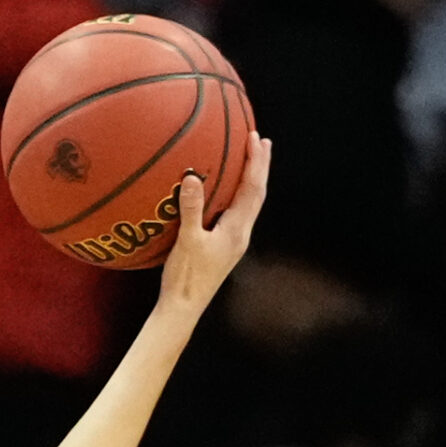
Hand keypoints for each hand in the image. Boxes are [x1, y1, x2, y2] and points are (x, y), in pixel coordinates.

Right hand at [158, 133, 270, 316]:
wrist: (183, 308)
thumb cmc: (185, 278)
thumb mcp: (186, 241)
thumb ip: (191, 209)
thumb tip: (192, 177)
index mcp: (237, 230)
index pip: (252, 189)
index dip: (255, 162)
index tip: (255, 137)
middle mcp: (241, 234)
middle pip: (257, 193)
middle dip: (260, 166)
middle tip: (262, 142)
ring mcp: (234, 241)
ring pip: (250, 203)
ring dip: (252, 180)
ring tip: (251, 162)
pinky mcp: (224, 247)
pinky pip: (237, 212)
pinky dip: (238, 195)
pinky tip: (228, 193)